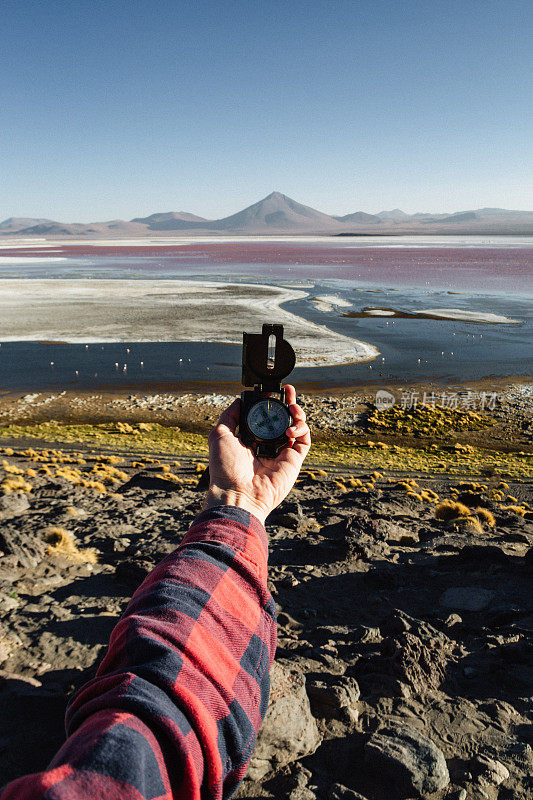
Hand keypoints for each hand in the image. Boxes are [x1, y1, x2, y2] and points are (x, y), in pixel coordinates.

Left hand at [204, 385, 310, 524]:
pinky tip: (291, 427)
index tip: (271, 391)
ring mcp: (282, 452)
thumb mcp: (220, 435)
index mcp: (251, 439)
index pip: (265, 417)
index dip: (270, 403)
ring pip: (298, 427)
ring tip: (292, 407)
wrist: (236, 493)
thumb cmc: (225, 468)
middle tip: (288, 390)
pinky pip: (304, 440)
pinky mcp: (294, 460)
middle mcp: (268, 444)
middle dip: (288, 402)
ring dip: (298, 413)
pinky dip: (302, 429)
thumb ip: (230, 416)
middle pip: (284, 419)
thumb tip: (238, 401)